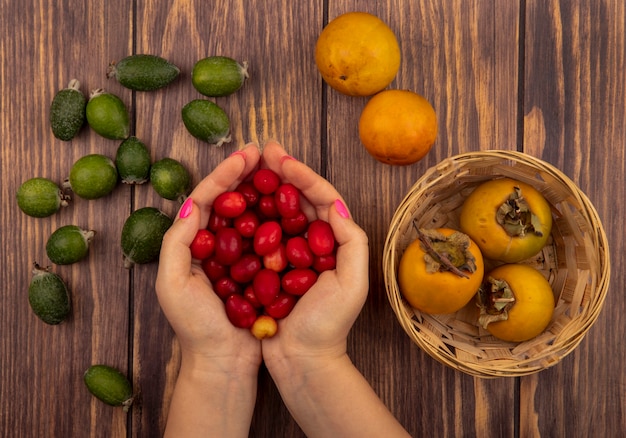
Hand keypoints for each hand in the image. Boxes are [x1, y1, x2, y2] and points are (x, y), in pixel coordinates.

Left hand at [155, 142, 262, 371]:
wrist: (224, 362)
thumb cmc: (195, 328)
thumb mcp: (173, 285)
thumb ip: (177, 243)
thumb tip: (191, 203)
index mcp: (192, 244)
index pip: (206, 199)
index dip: (225, 174)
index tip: (246, 155)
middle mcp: (215, 245)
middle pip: (230, 200)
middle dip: (245, 174)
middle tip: (264, 152)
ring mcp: (240, 255)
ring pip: (251, 214)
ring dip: (263, 190)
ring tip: (279, 168)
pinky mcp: (260, 269)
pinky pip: (270, 237)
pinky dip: (278, 218)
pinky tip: (292, 203)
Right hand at [258, 141, 369, 369]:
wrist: (302, 361)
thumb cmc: (329, 326)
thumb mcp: (351, 285)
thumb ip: (352, 243)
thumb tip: (337, 203)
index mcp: (333, 241)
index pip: (320, 197)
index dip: (301, 174)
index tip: (280, 157)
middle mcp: (310, 243)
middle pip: (295, 199)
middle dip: (279, 172)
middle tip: (261, 149)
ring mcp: (286, 254)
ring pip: (273, 212)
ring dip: (261, 188)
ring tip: (246, 166)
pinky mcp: (265, 267)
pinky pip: (255, 235)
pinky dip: (246, 216)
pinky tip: (232, 201)